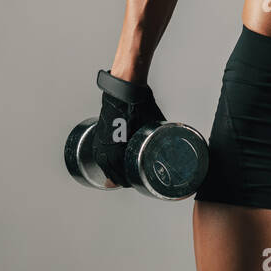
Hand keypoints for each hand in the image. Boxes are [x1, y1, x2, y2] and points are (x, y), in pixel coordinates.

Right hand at [91, 71, 165, 187]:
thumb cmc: (138, 103)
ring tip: (117, 178)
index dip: (127, 180)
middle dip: (119, 178)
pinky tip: (107, 164)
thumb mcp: (153, 120)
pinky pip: (98, 151)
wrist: (124, 87)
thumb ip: (158, 133)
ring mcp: (101, 138)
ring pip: (103, 162)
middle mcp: (107, 144)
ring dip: (109, 171)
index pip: (121, 171)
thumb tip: (172, 139)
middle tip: (128, 182)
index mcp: (120, 145)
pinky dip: (102, 160)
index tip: (134, 183)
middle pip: (111, 170)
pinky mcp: (99, 131)